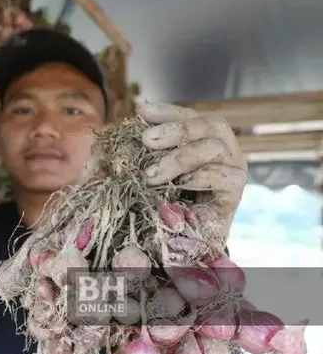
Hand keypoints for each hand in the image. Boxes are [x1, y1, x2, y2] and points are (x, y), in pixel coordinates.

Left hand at [135, 102, 246, 238]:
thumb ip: (135, 153)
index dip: (167, 111)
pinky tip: (180, 185)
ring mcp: (232, 170)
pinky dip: (198, 177)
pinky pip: (223, 176)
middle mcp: (223, 150)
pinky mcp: (234, 194)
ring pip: (214, 147)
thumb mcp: (140, 173)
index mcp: (202, 140)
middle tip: (146, 140)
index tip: (141, 112)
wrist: (176, 242)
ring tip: (151, 175)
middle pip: (210, 124)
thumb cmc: (157, 202)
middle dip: (175, 129)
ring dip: (179, 158)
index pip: (189, 115)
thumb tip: (118, 129)